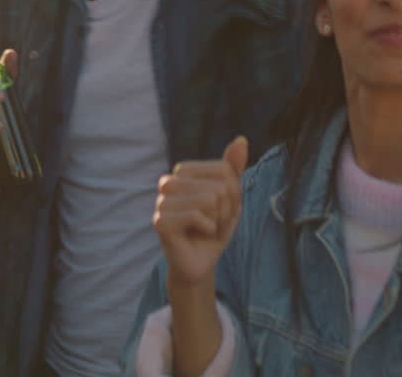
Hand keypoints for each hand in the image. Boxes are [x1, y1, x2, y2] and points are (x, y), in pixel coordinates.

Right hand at [154, 136, 247, 287]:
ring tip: (206, 229)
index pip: (224, 169)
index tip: (222, 209)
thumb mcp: (230, 198)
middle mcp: (168, 182)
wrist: (200, 263)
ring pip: (210, 199)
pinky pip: (198, 216)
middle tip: (213, 222)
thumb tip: (241, 139)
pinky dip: (209, 230)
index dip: (233, 193)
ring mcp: (161, 202)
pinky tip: (198, 236)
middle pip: (219, 185)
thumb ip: (233, 169)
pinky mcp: (160, 221)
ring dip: (218, 221)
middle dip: (227, 209)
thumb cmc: (213, 228)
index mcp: (183, 172)